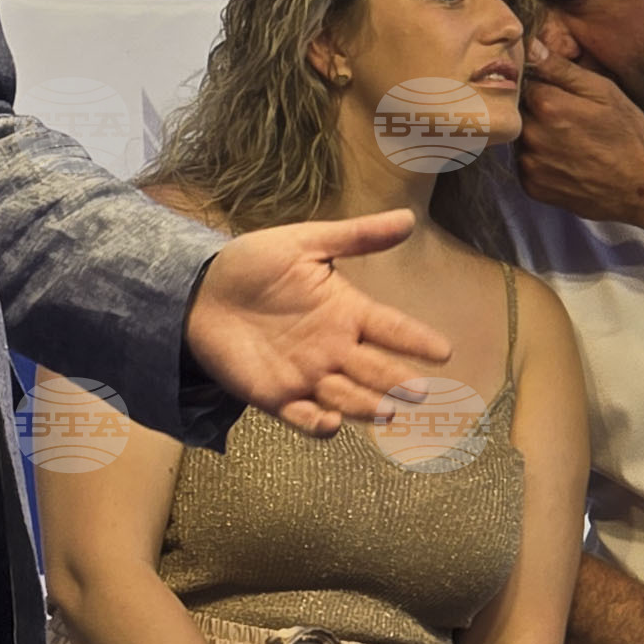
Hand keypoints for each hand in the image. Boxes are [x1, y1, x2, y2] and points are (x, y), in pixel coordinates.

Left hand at [185, 213, 452, 434]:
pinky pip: (303, 418)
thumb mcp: (304, 242)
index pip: (392, 328)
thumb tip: (407, 218)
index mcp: (346, 311)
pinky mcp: (276, 396)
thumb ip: (355, 236)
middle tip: (420, 392)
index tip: (443, 350)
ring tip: (386, 410)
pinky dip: (318, 425)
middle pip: (376, 370)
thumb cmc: (253, 263)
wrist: (199, 290)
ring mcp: (308, 375)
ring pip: (348, 398)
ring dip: (366, 406)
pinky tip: (330, 423)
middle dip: (398, 382)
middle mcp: (335, 348)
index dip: (416, 339)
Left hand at [515, 44, 643, 231]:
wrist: (642, 187)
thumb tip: (530, 47)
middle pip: (517, 110)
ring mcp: (529, 164)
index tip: (554, 89)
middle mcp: (531, 135)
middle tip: (565, 116)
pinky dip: (538, 158)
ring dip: (535, 134)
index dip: (537, 82)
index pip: (522, 82)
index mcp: (548, 106)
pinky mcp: (531, 186)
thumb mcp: (604, 92)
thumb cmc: (628, 134)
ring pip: (519, 137)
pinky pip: (524, 163)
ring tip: (567, 138)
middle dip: (534, 109)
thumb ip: (562, 69)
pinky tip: (564, 158)